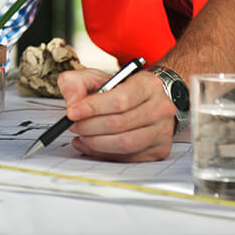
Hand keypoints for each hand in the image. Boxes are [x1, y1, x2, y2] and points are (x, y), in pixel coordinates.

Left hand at [57, 67, 176, 161]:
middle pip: (120, 123)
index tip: (72, 112)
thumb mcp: (97, 77)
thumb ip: (77, 83)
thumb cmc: (121, 89)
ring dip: (96, 143)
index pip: (120, 99)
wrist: (146, 99)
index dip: (93, 108)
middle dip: (90, 126)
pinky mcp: (159, 149)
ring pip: (125, 143)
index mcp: (149, 84)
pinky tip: (91, 146)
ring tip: (81, 136)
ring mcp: (162, 130)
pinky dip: (105, 154)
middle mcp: (160, 107)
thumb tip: (72, 103)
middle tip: (73, 126)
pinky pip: (128, 157)